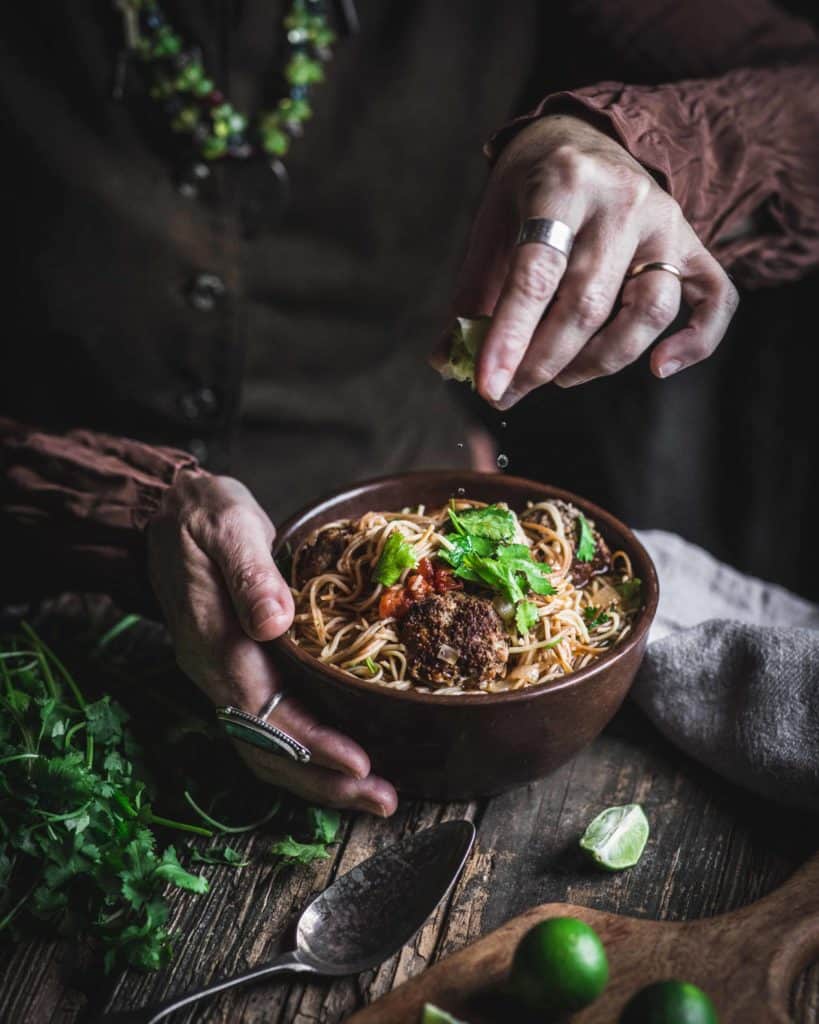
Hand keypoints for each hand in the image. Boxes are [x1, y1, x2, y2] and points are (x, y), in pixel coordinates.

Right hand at [147, 469, 397, 815]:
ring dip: (320, 777)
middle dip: (324, 781)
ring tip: (374, 793)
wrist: (173, 512)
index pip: (264, 712)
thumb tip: (275, 622)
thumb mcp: (228, 527)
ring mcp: (226, 675)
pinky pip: (274, 726)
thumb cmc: (204, 515)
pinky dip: (310, 751)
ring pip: (270, 748)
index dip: (311, 742)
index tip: (357, 763)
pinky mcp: (242, 669)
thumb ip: (250, 573)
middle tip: (383, 799)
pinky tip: (346, 758)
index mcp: (213, 643)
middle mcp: (216, 672)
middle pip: (267, 748)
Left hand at [442, 115, 738, 407]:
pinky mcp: (694, 243)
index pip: (536, 275)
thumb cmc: (528, 192)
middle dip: (543, 362)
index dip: (510, 338)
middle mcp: (623, 200)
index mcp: (562, 184)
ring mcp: (665, 221)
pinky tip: (660, 369)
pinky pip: (716, 300)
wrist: (581, 138)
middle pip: (589, 303)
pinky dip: (696, 342)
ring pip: (649, 310)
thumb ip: (473, 294)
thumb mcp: (491, 227)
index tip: (488, 387)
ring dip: (600, 361)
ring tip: (560, 377)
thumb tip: (446, 362)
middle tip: (511, 393)